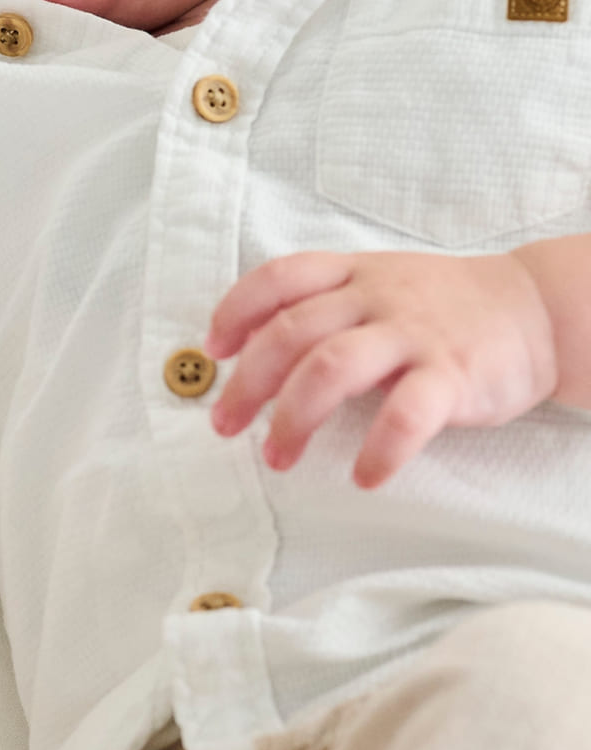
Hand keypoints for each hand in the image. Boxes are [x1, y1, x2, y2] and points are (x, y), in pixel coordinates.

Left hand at [204, 250, 558, 488]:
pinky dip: (379, 449)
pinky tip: (364, 476)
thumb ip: (323, 306)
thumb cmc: (440, 304)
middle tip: (225, 425)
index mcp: (351, 273)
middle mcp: (374, 297)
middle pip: (290, 332)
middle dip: (247, 383)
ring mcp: (413, 333)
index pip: (277, 279)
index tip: (215, 352)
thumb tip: (253, 351)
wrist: (535, 307)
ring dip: (294, 418)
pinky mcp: (453, 374)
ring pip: (331, 367)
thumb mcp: (377, 283)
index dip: (235, 312)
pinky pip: (406, 414)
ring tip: (278, 457)